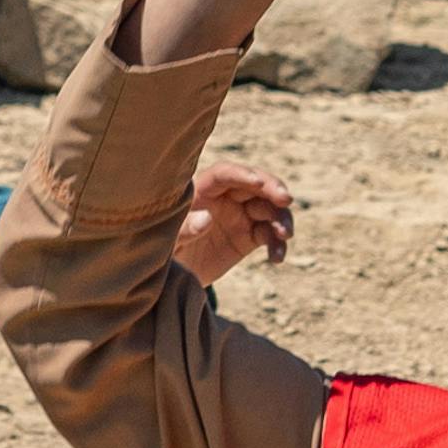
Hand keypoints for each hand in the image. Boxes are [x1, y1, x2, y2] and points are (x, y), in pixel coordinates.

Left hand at [171, 160, 299, 289]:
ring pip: (268, 208)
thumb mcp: (166, 240)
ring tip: (284, 235)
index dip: (242, 174)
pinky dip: (277, 244)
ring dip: (281, 218)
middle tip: (286, 200)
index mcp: (201, 190)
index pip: (225, 174)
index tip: (258, 182)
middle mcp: (224, 198)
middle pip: (254, 184)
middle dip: (273, 189)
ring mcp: (240, 216)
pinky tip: (277, 258)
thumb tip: (206, 218)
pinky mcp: (249, 237)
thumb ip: (184, 229)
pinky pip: (269, 235)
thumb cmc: (161, 249)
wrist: (170, 274)